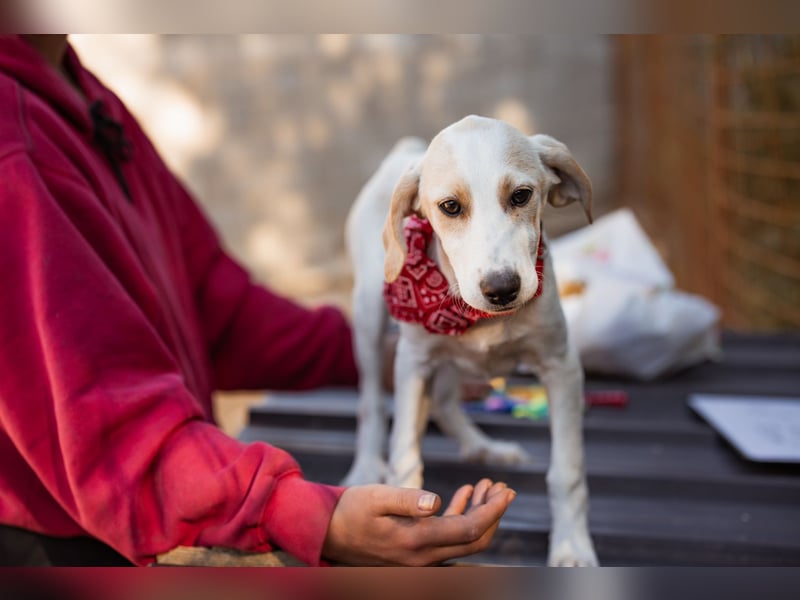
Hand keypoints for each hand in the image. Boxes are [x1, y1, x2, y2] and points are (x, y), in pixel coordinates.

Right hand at [322, 478, 515, 565]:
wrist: (326, 533)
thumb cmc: (350, 511)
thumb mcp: (375, 497)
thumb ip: (407, 500)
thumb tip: (437, 502)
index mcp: (415, 541)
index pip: (469, 531)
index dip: (492, 511)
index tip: (506, 492)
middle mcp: (423, 558)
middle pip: (474, 541)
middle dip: (493, 513)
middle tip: (502, 487)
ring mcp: (421, 559)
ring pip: (463, 542)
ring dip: (479, 514)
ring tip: (486, 486)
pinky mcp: (416, 554)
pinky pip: (448, 540)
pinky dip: (461, 518)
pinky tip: (463, 496)